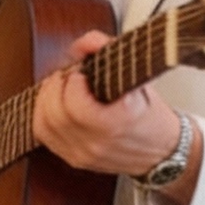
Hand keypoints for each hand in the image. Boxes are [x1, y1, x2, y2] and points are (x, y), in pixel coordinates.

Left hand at [33, 32, 182, 177]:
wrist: (162, 150)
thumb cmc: (150, 112)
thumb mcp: (136, 76)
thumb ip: (108, 49)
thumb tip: (84, 43)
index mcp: (120, 122)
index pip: (77, 106)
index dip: (72, 83)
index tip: (81, 73)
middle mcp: (100, 143)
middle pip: (56, 114)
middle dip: (54, 87)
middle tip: (64, 76)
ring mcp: (86, 155)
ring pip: (45, 126)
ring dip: (45, 100)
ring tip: (57, 87)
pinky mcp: (76, 160)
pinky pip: (45, 138)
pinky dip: (42, 116)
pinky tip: (53, 105)